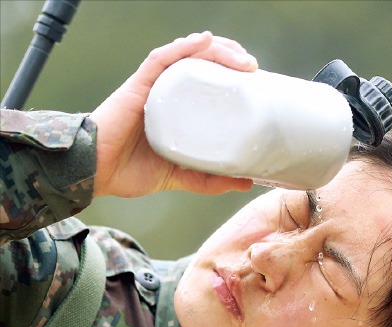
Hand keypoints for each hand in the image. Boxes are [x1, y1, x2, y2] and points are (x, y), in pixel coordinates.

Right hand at [90, 32, 257, 197]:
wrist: (97, 172)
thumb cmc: (130, 170)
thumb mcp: (182, 177)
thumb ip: (211, 180)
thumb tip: (246, 181)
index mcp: (178, 111)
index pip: (208, 84)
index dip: (231, 77)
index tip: (255, 83)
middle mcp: (167, 94)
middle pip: (202, 64)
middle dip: (230, 59)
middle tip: (253, 69)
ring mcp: (153, 87)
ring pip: (187, 56)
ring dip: (216, 50)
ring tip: (240, 56)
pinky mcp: (138, 85)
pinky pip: (162, 59)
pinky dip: (184, 47)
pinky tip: (205, 42)